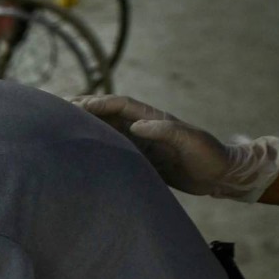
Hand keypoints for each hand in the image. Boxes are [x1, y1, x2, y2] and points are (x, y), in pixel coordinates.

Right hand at [71, 94, 278, 201]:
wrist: (222, 175)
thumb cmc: (209, 156)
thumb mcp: (191, 141)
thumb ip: (166, 130)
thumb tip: (135, 125)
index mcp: (153, 118)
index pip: (119, 104)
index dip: (97, 103)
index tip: (75, 106)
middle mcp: (143, 126)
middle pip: (107, 112)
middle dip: (83, 108)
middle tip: (56, 108)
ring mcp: (140, 141)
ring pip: (106, 128)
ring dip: (85, 125)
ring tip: (60, 127)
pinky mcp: (140, 157)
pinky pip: (112, 147)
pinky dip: (94, 145)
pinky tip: (79, 151)